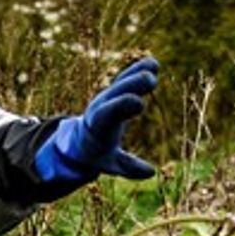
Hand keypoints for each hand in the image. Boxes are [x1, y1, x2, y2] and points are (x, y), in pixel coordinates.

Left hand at [37, 56, 159, 183]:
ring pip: (121, 82)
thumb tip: (151, 172)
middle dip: (130, 86)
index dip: (121, 106)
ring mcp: (108, 96)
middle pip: (115, 93)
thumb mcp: (109, 163)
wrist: (81, 140)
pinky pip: (126, 78)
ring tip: (154, 66)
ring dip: (136, 74)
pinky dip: (137, 70)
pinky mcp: (116, 90)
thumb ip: (128, 167)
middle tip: (150, 80)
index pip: (108, 113)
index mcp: (98, 126)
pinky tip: (153, 63)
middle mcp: (101, 107)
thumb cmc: (96, 154)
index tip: (139, 103)